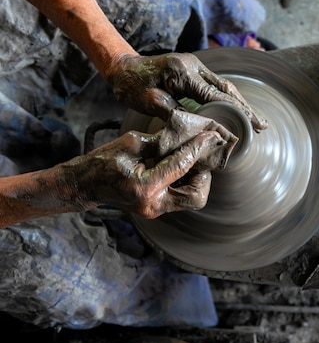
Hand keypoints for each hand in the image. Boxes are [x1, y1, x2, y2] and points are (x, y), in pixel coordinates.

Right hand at [59, 110, 237, 218]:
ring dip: (197, 180)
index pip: (182, 166)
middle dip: (204, 175)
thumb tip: (188, 132)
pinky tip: (181, 168)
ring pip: (192, 200)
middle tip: (200, 157)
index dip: (198, 148)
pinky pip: (181, 198)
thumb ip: (162, 141)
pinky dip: (186, 183)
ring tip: (191, 161)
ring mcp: (155, 210)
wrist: (85, 184)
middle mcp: (153, 204)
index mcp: (144, 187)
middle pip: (196, 196)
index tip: (210, 136)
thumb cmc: (104, 161)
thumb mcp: (132, 143)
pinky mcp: (157, 209)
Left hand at [106, 52, 267, 130]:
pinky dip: (229, 100)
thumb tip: (198, 127)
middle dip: (246, 108)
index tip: (252, 125)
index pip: (217, 94)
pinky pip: (215, 87)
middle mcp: (193, 66)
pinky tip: (238, 111)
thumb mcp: (148, 101)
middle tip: (263, 126)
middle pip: (228, 89)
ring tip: (257, 121)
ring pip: (224, 87)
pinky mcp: (193, 71)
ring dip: (241, 104)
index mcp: (183, 72)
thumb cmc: (130, 86)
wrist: (120, 68)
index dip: (237, 111)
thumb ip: (174, 113)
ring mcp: (194, 67)